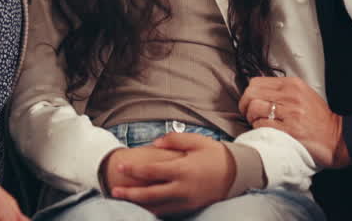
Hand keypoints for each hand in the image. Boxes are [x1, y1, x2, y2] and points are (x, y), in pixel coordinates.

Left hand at [108, 133, 234, 215]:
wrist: (237, 173)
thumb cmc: (215, 154)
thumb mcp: (196, 141)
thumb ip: (173, 140)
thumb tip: (154, 144)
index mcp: (183, 169)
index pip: (152, 172)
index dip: (134, 170)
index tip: (121, 167)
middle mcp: (183, 188)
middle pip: (150, 194)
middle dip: (130, 194)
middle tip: (114, 191)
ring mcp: (186, 200)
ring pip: (157, 207)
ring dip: (138, 204)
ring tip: (123, 200)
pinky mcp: (190, 208)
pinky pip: (167, 211)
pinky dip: (154, 209)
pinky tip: (143, 206)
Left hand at [239, 76, 350, 168]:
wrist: (336, 138)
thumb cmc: (318, 119)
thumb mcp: (303, 95)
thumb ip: (282, 91)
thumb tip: (257, 92)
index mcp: (292, 84)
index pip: (256, 82)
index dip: (248, 94)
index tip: (250, 103)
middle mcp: (291, 95)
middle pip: (251, 93)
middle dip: (245, 105)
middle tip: (249, 115)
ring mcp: (290, 112)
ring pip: (254, 108)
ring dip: (251, 118)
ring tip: (258, 123)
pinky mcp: (289, 129)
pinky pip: (262, 125)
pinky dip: (258, 128)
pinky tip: (265, 131)